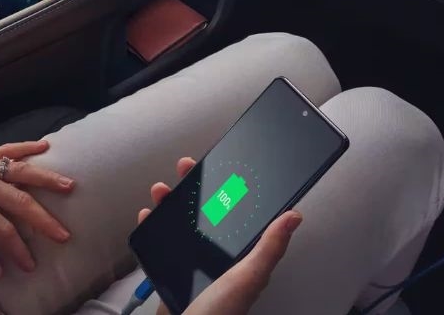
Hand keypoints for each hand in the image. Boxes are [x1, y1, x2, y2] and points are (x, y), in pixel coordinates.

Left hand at [0, 140, 74, 277]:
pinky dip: (25, 147)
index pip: (2, 230)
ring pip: (19, 171)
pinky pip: (5, 150)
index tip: (31, 266)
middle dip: (44, 220)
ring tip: (70, 186)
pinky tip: (45, 147)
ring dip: (46, 178)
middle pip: (19, 200)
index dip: (19, 250)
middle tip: (64, 235)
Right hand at [139, 158, 301, 314]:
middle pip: (207, 212)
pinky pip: (163, 242)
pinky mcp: (174, 272)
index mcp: (242, 256)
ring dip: (171, 203)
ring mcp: (195, 263)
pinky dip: (154, 225)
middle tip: (186, 168)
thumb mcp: (248, 277)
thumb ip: (270, 248)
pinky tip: (148, 216)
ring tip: (161, 191)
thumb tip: (295, 216)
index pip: (238, 212)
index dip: (230, 186)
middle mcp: (219, 256)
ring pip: (183, 223)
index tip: (222, 166)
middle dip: (196, 187)